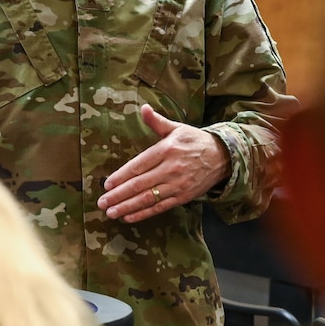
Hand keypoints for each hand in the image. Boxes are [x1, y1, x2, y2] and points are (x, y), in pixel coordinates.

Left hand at [97, 105, 228, 222]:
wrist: (222, 157)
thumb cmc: (195, 141)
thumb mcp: (176, 128)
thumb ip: (156, 121)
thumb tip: (143, 108)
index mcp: (166, 150)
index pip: (138, 166)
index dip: (121, 176)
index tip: (107, 185)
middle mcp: (170, 169)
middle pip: (139, 184)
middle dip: (119, 195)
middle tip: (102, 203)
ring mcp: (177, 185)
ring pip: (148, 198)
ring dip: (127, 207)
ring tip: (111, 212)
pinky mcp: (183, 197)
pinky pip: (160, 207)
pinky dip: (143, 213)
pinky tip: (129, 217)